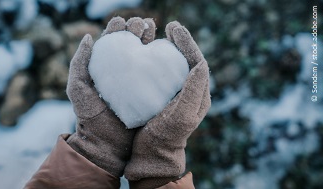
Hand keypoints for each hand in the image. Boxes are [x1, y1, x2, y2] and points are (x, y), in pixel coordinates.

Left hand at [66, 17, 155, 176]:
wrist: (106, 144)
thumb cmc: (90, 117)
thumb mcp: (78, 88)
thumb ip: (79, 63)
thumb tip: (89, 37)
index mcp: (103, 70)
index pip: (111, 44)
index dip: (116, 29)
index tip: (121, 21)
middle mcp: (120, 74)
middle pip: (129, 46)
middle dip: (135, 30)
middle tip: (141, 23)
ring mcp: (135, 83)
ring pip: (143, 55)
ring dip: (148, 38)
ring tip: (152, 27)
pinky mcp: (148, 93)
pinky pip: (154, 74)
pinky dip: (159, 60)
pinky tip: (163, 50)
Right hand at [125, 21, 210, 187]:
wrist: (153, 154)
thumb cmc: (166, 137)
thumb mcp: (182, 116)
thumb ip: (193, 92)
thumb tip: (201, 64)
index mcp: (200, 95)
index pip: (198, 62)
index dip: (187, 43)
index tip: (174, 29)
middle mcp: (192, 92)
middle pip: (190, 60)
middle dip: (182, 42)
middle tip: (171, 27)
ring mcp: (178, 94)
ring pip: (178, 65)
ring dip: (173, 48)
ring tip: (163, 35)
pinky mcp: (165, 96)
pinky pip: (166, 73)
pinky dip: (160, 61)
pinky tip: (151, 54)